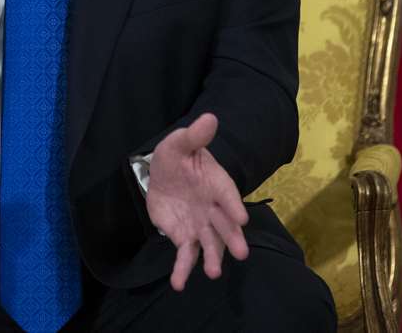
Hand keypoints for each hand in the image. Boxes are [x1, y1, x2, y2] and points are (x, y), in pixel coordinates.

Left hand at [146, 113, 249, 290]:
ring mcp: (200, 225)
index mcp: (215, 183)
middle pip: (225, 224)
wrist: (161, 175)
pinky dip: (183, 269)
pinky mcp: (184, 237)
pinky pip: (186, 255)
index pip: (227, 194)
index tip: (241, 218)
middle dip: (232, 238)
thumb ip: (194, 136)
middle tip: (241, 253)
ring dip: (212, 258)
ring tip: (212, 273)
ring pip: (210, 243)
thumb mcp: (179, 143)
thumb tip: (210, 117)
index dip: (233, 205)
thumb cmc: (177, 158)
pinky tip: (178, 284)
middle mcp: (213, 208)